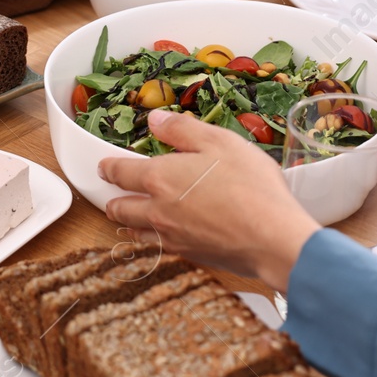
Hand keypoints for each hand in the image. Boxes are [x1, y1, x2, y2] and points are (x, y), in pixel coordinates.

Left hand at [98, 110, 318, 293]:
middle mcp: (156, 210)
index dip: (108, 168)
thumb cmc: (250, 186)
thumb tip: (155, 120)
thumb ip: (183, 129)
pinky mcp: (188, 256)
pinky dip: (150, 242)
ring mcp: (170, 237)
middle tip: (112, 195)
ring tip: (127, 218)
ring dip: (127, 223)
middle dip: (112, 199)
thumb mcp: (219, 142)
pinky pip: (157, 249)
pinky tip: (159, 238)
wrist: (272, 238)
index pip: (120, 172)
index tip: (104, 167)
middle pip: (119, 208)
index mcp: (159, 177)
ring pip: (135, 232)